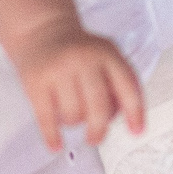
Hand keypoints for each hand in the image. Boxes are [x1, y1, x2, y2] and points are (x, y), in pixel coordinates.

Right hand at [16, 30, 144, 147]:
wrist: (41, 29)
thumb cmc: (77, 50)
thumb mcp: (105, 55)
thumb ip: (121, 81)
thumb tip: (132, 118)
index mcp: (106, 54)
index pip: (127, 86)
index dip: (135, 112)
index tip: (136, 131)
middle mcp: (83, 60)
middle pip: (99, 106)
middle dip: (99, 129)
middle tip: (96, 137)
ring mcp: (58, 70)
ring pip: (73, 115)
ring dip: (74, 123)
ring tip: (71, 115)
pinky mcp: (35, 82)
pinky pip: (46, 118)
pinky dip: (52, 136)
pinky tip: (56, 145)